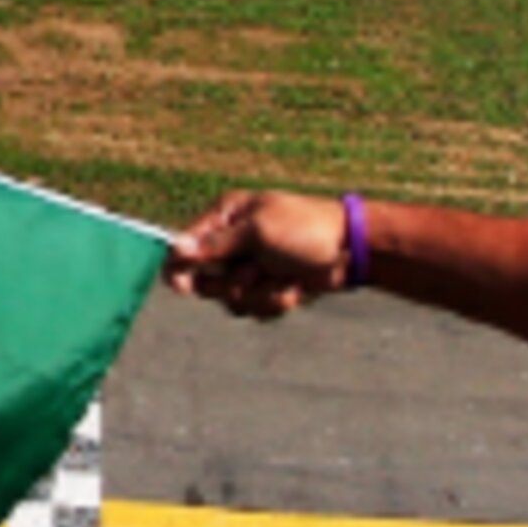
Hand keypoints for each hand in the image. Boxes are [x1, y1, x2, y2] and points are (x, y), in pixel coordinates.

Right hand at [162, 189, 354, 321]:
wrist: (353, 251)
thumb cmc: (305, 229)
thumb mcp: (258, 231)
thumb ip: (215, 244)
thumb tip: (174, 248)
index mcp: (226, 218)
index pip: (186, 246)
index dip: (181, 267)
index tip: (181, 286)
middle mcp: (233, 244)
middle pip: (206, 280)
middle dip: (232, 284)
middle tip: (253, 275)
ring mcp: (252, 268)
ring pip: (233, 300)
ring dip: (260, 294)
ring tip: (284, 279)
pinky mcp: (269, 287)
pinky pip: (256, 308)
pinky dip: (276, 301)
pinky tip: (296, 288)